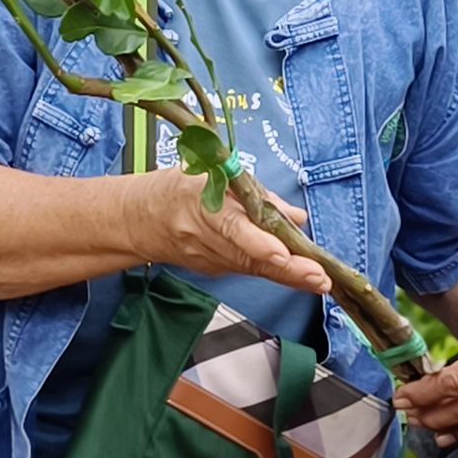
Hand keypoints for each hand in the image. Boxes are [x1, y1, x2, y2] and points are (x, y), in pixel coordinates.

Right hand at [130, 171, 330, 295]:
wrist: (139, 219)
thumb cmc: (178, 189)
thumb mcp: (215, 176)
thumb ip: (258, 195)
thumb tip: (295, 216)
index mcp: (204, 205)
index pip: (233, 228)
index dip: (257, 243)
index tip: (282, 253)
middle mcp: (206, 237)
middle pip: (249, 257)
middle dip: (287, 269)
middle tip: (318, 278)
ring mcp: (208, 258)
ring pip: (251, 268)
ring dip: (288, 276)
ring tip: (318, 281)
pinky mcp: (212, 269)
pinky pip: (246, 269)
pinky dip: (273, 273)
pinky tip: (299, 277)